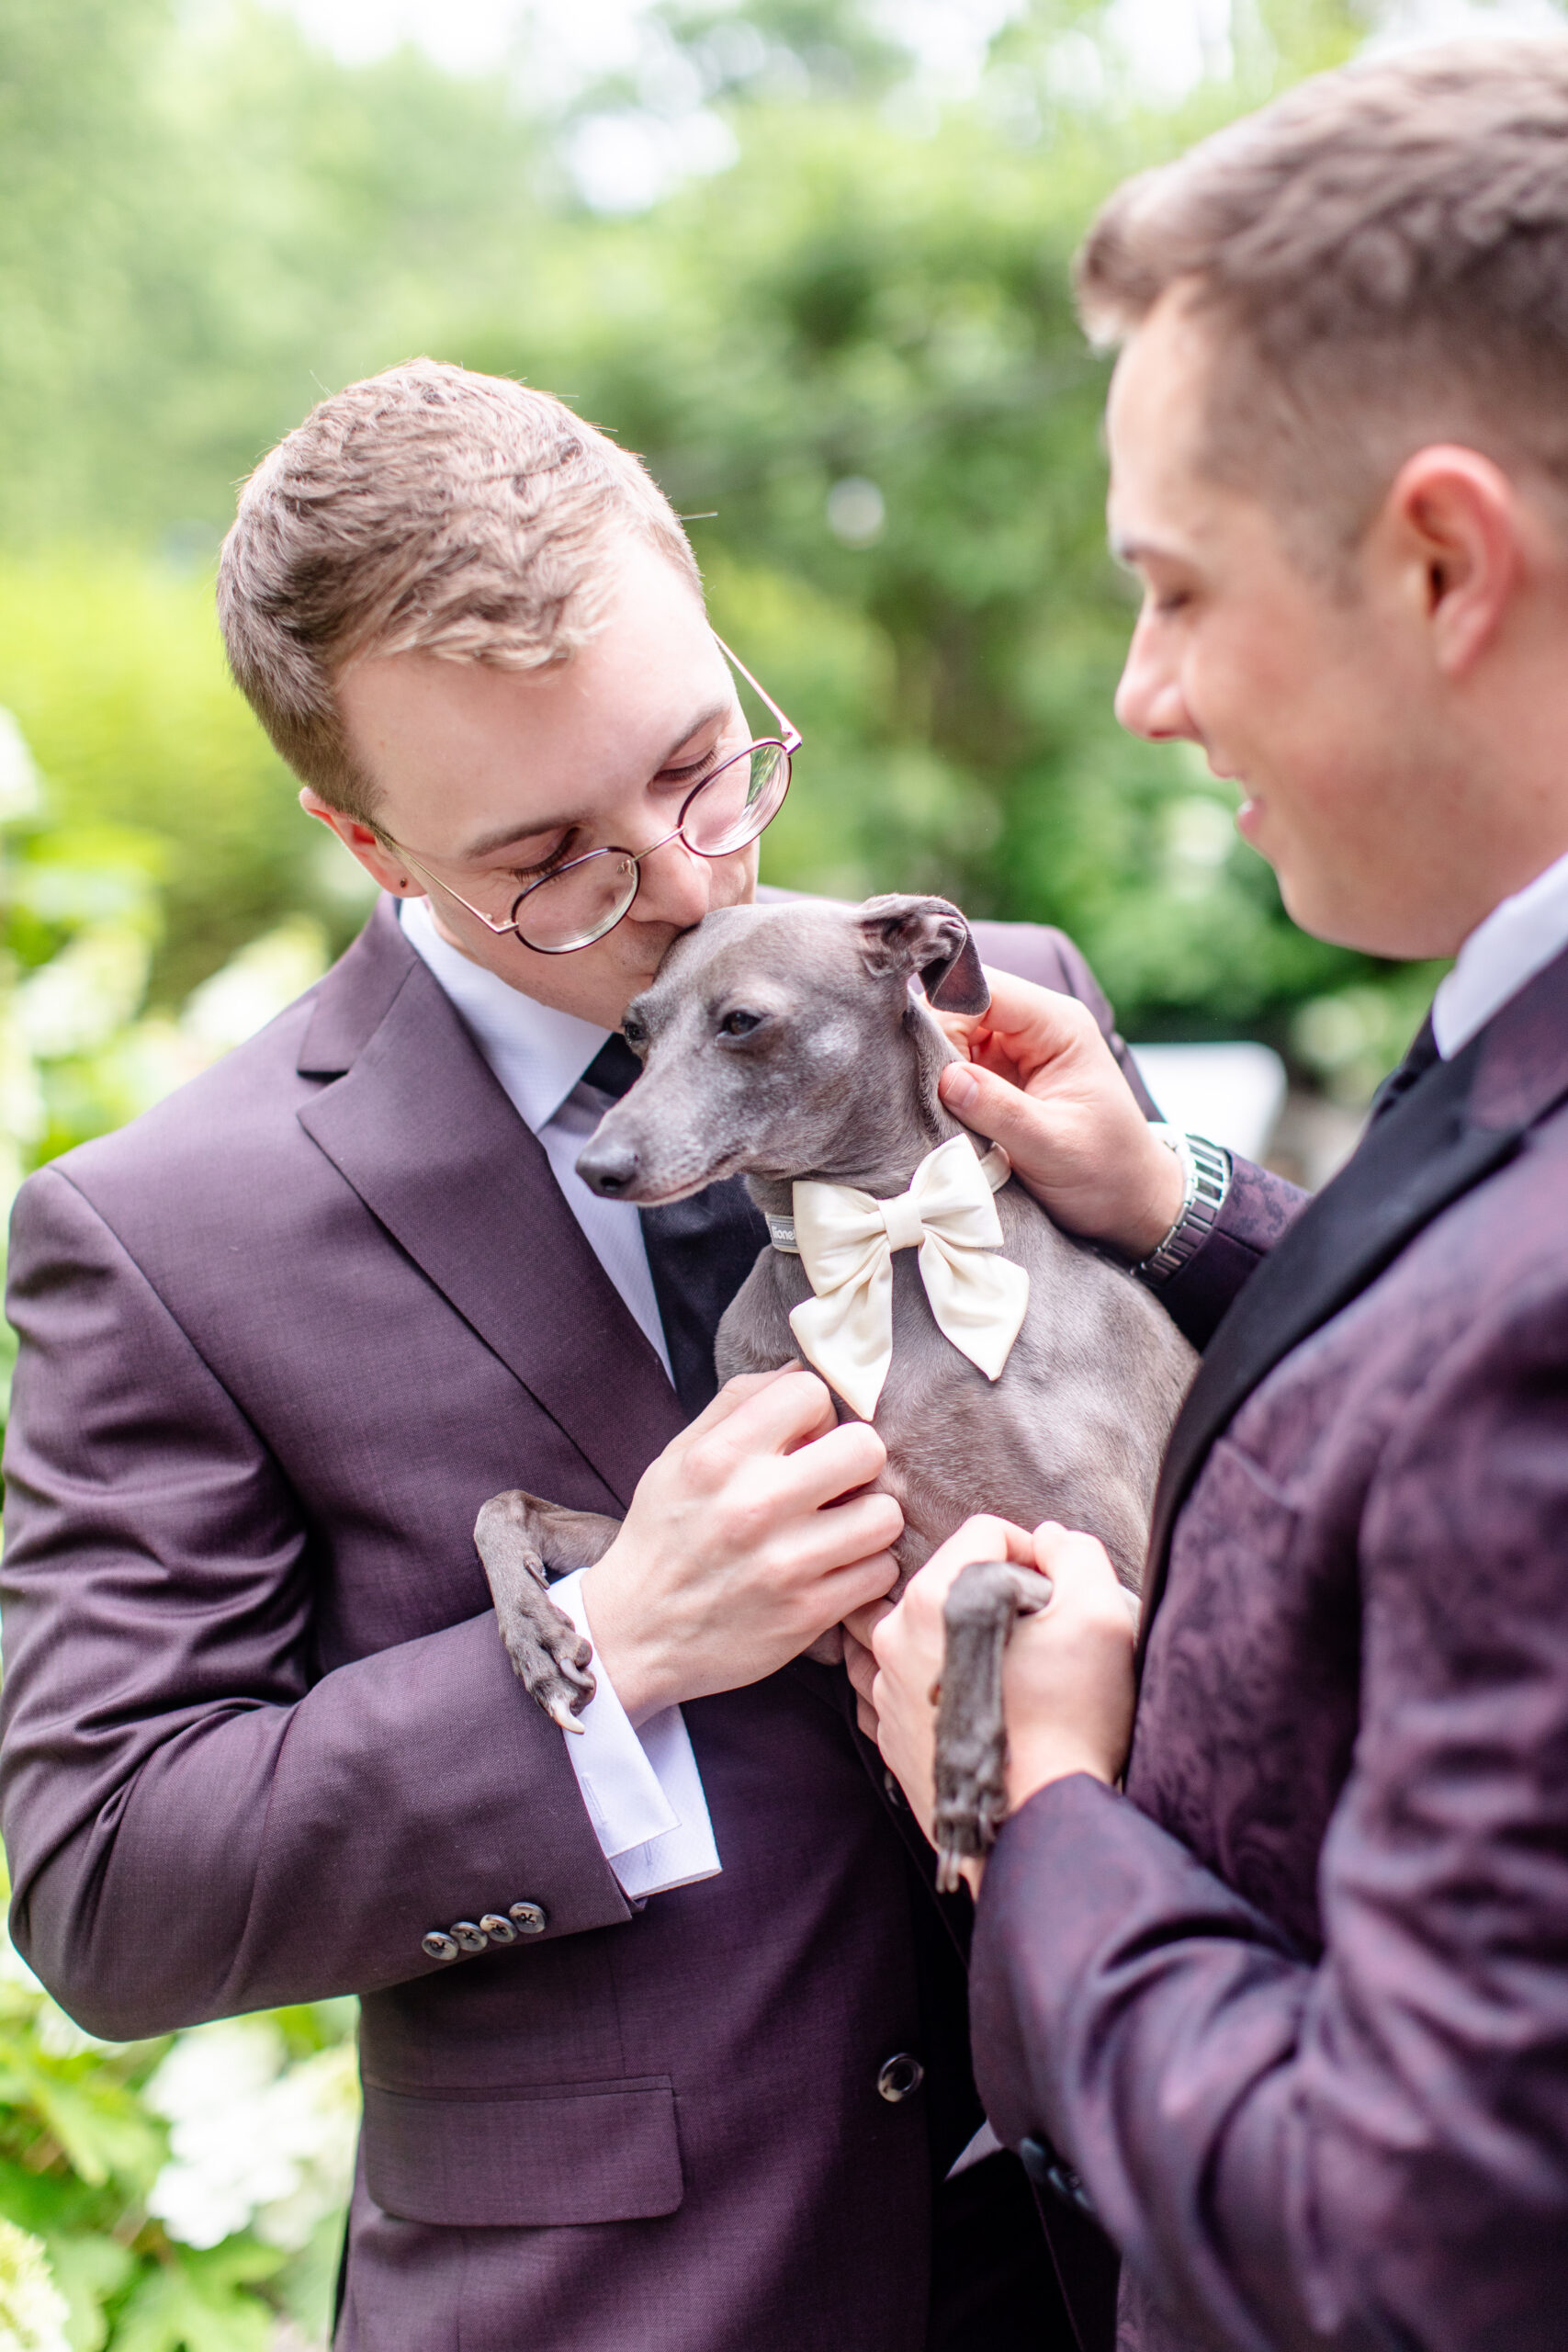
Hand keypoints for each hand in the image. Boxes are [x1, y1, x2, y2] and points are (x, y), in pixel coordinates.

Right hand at [582, 1369, 901, 1722]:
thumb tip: (803, 1368)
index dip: (815, 1411)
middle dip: (856, 1460)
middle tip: (836, 1480)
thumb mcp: (679, 1457)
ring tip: (840, 1527)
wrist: (635, 1634)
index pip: (810, 1393)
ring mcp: (785, 1564)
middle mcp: (753, 1506)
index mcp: (718, 1458)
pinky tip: (834, 1568)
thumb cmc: (664, 1536)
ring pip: (884, 1515)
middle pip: (865, 1448)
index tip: (804, 1437)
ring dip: (868, 1519)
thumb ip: (738, 1403)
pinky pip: (879, 1572)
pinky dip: (864, 1569)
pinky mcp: (807, 1614)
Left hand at [868, 1518, 1137, 1888]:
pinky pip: (919, 1685)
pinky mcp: (889, 1734)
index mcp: (936, 1596)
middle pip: (952, 1581)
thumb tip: (1047, 1541)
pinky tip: (993, 1715)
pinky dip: (951, 1688)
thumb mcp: (1100, 1615)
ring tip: (1018, 1681)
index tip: (1057, 1592)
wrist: (1037, 1826)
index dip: (1032, 1553)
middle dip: (998, 1596)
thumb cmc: (1072, 1719)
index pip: (984, 1532)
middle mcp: (895, 1636)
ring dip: (971, 1643)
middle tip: (1043, 1638)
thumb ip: (1075, 1555)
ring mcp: (884, 1688)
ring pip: (932, 1634)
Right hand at [937, 968, 1182, 1260]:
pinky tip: (933, 1112)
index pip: (985, 991)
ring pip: (950, 1035)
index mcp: (1058, 1025)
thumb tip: (946, 1078)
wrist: (1128, 1203)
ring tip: (927, 1107)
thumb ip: (1001, 1110)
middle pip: (959, 1007)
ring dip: (934, 1068)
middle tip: (921, 1092)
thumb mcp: (1053, 1145)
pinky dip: (938, 1086)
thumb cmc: (1105, 1172)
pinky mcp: (998, 1077)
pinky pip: (954, 1064)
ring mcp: (1014, 1050)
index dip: (946, 1016)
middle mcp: (1034, 1027)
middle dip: (934, 1044)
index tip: (924, 1062)